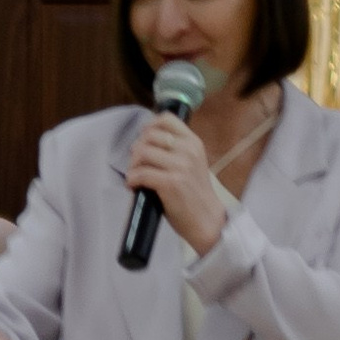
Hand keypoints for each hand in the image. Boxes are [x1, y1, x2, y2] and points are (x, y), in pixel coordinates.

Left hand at [118, 109, 231, 255]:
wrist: (207, 219)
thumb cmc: (194, 193)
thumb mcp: (192, 163)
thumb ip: (175, 149)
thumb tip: (145, 141)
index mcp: (193, 142)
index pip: (166, 119)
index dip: (149, 127)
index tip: (143, 140)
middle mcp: (187, 150)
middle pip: (149, 136)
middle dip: (136, 150)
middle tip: (136, 165)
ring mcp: (180, 166)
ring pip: (142, 153)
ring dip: (132, 166)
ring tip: (134, 176)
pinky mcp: (170, 183)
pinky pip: (140, 174)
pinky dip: (132, 180)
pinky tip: (134, 186)